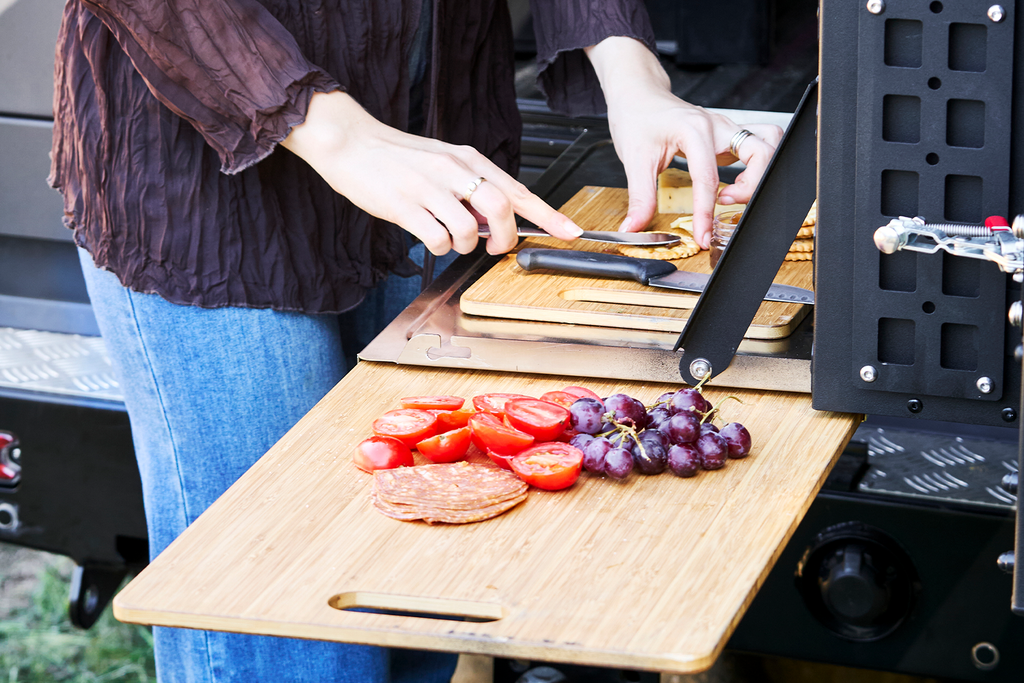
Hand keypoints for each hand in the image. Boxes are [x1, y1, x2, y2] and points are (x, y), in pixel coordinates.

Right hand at [282, 91, 582, 254]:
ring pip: (469, 230)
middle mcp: (454, 170)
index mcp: (469, 159)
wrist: (351, 143)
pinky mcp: (405, 206)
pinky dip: (438, 248)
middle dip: (505, 238)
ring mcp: (430, 188)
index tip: (571, 232)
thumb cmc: (398, 158)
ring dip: (465, 245)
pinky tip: (427, 236)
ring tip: (450, 238)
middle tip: (494, 247)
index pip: (518, 190)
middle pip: (502, 209)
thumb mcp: (444, 163)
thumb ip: (473, 186)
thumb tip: (497, 219)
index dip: (549, 215)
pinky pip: (437, 239)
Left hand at [586, 38, 781, 247]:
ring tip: (736, 192)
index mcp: (694, 130)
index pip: (708, 178)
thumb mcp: (633, 160)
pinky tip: (737, 181)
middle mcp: (717, 126)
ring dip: (762, 171)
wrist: (638, 94)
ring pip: (769, 143)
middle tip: (727, 203)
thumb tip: (634, 227)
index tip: (703, 236)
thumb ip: (640, 197)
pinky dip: (759, 164)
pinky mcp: (728, 134)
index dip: (706, 213)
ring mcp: (726, 128)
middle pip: (760, 153)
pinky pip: (758, 144)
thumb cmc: (636, 117)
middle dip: (751, 186)